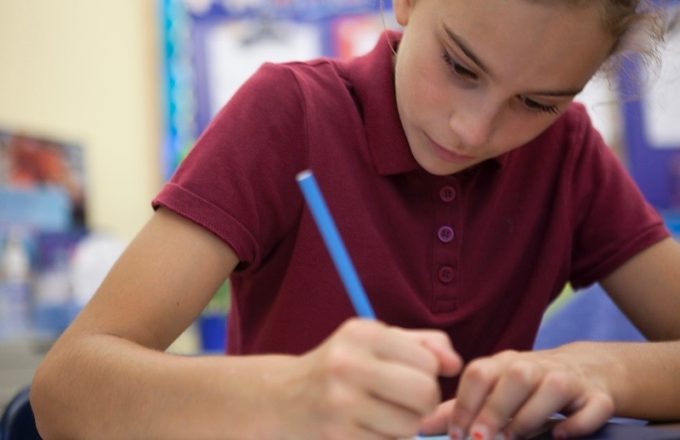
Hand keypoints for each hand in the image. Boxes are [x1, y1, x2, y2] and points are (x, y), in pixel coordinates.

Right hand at [268, 318, 461, 438]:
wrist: (282, 397)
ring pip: (409, 425)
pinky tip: (367, 428)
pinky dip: (386, 439)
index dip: (428, 375)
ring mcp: (340, 402)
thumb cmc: (341, 366)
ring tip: (384, 414)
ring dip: (405, 426)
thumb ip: (423, 344)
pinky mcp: (337, 435)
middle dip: (424, 403)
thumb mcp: (375, 342)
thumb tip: (456, 365)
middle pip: (424, 394)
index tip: (409, 377)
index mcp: (362, 333)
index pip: (428, 363)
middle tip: (407, 402)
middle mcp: (348, 363)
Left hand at [421, 348, 615, 438]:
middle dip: (496, 408)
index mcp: (505, 363)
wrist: (585, 369)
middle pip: (516, 375)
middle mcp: (536, 366)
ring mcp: (569, 379)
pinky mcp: (598, 397)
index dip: (465, 403)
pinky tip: (559, 435)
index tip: (456, 434)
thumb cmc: (526, 385)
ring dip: (532, 414)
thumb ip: (461, 408)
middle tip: (481, 439)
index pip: (479, 372)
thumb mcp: (494, 389)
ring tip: (514, 437)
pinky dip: (577, 422)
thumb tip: (421, 425)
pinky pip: (593, 406)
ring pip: (554, 387)